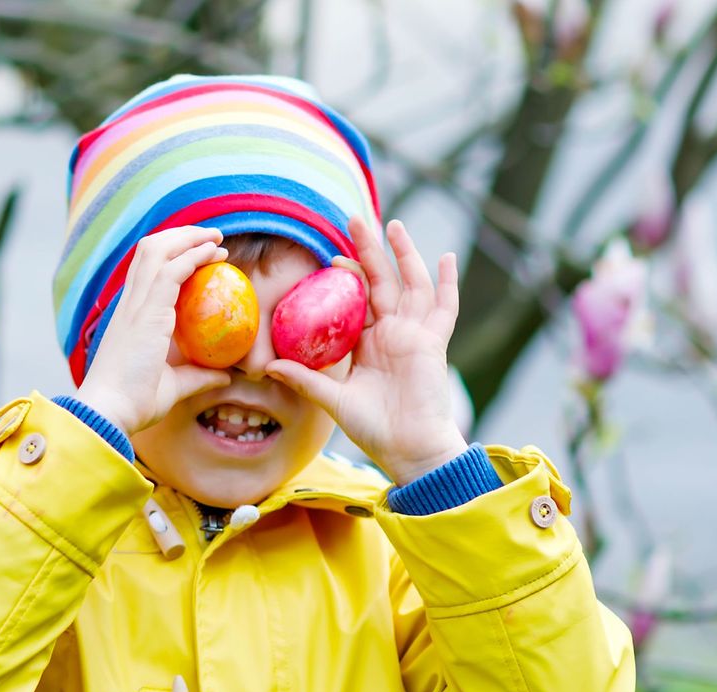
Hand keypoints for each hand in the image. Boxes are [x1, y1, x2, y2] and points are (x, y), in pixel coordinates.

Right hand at [75, 226, 233, 433]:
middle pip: (150, 250)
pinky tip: (213, 253)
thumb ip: (197, 376)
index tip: (202, 255)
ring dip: (189, 238)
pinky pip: (173, 270)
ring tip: (215, 237)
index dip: (173, 255)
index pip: (147, 270)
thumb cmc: (134, 402)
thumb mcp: (174, 385)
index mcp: (130, 316)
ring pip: (159, 250)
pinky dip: (193, 255)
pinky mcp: (147, 310)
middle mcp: (130, 303)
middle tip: (211, 237)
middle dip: (181, 236)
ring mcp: (136, 304)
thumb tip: (225, 375)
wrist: (111, 410)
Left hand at [266, 219, 467, 482]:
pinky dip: (448, 283)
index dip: (346, 276)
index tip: (330, 255)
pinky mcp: (433, 342)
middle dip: (370, 249)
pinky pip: (444, 308)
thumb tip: (268, 366)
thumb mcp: (333, 400)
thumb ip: (305, 380)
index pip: (355, 300)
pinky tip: (447, 257)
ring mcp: (414, 335)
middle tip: (355, 217)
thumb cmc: (374, 429)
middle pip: (381, 281)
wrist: (409, 449)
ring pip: (411, 284)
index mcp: (367, 344)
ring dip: (404, 254)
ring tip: (393, 223)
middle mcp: (392, 333)